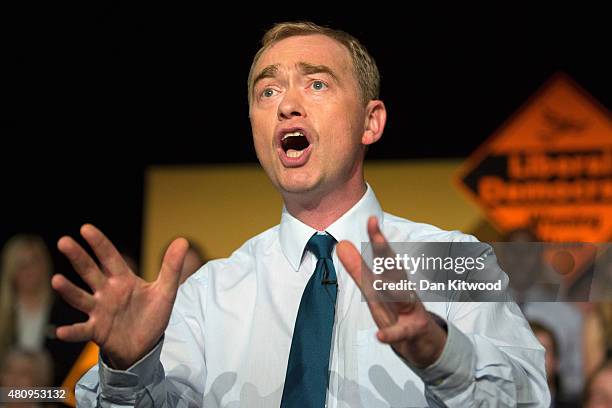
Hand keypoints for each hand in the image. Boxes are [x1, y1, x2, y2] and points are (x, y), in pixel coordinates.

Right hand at [51, 224, 187, 368]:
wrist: (145, 346)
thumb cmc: (151, 315)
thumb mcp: (165, 291)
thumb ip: (171, 267)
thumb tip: (183, 240)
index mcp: (123, 279)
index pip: (109, 256)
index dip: (99, 243)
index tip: (85, 228)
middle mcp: (107, 292)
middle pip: (89, 271)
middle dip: (78, 257)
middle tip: (63, 241)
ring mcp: (99, 311)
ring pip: (81, 298)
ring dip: (68, 290)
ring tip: (56, 280)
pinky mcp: (97, 331)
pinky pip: (82, 331)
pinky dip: (72, 332)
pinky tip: (60, 331)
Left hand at [336, 216, 446, 367]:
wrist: (425, 344)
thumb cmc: (398, 313)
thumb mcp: (376, 291)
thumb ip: (358, 269)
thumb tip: (342, 244)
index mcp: (394, 280)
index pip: (385, 257)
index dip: (378, 239)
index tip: (371, 220)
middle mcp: (404, 292)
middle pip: (395, 271)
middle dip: (385, 253)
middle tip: (376, 234)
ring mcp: (411, 312)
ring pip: (402, 299)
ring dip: (392, 288)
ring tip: (379, 279)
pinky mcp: (412, 333)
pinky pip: (401, 333)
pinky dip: (391, 334)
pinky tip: (380, 334)